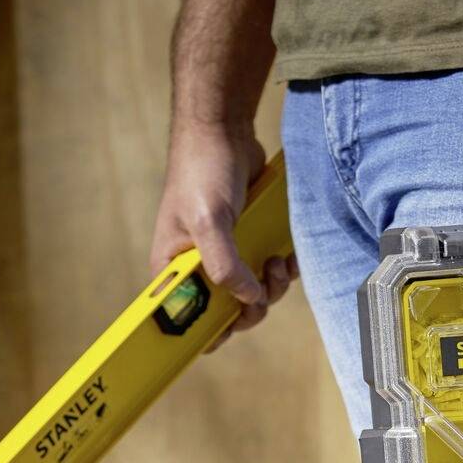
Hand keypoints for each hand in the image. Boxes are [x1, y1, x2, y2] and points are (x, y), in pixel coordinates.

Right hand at [148, 120, 295, 342]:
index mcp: (174, 271)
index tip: (237, 321)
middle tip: (265, 282)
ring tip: (277, 261)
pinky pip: (268, 272)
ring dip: (273, 286)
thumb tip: (248, 298)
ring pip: (254, 296)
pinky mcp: (248, 244)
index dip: (212, 331)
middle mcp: (197, 269)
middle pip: (229, 314)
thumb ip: (224, 265)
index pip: (189, 320)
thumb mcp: (209, 220)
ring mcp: (225, 257)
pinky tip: (287, 254)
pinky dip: (282, 270)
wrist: (224, 130)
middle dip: (253, 305)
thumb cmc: (203, 171)